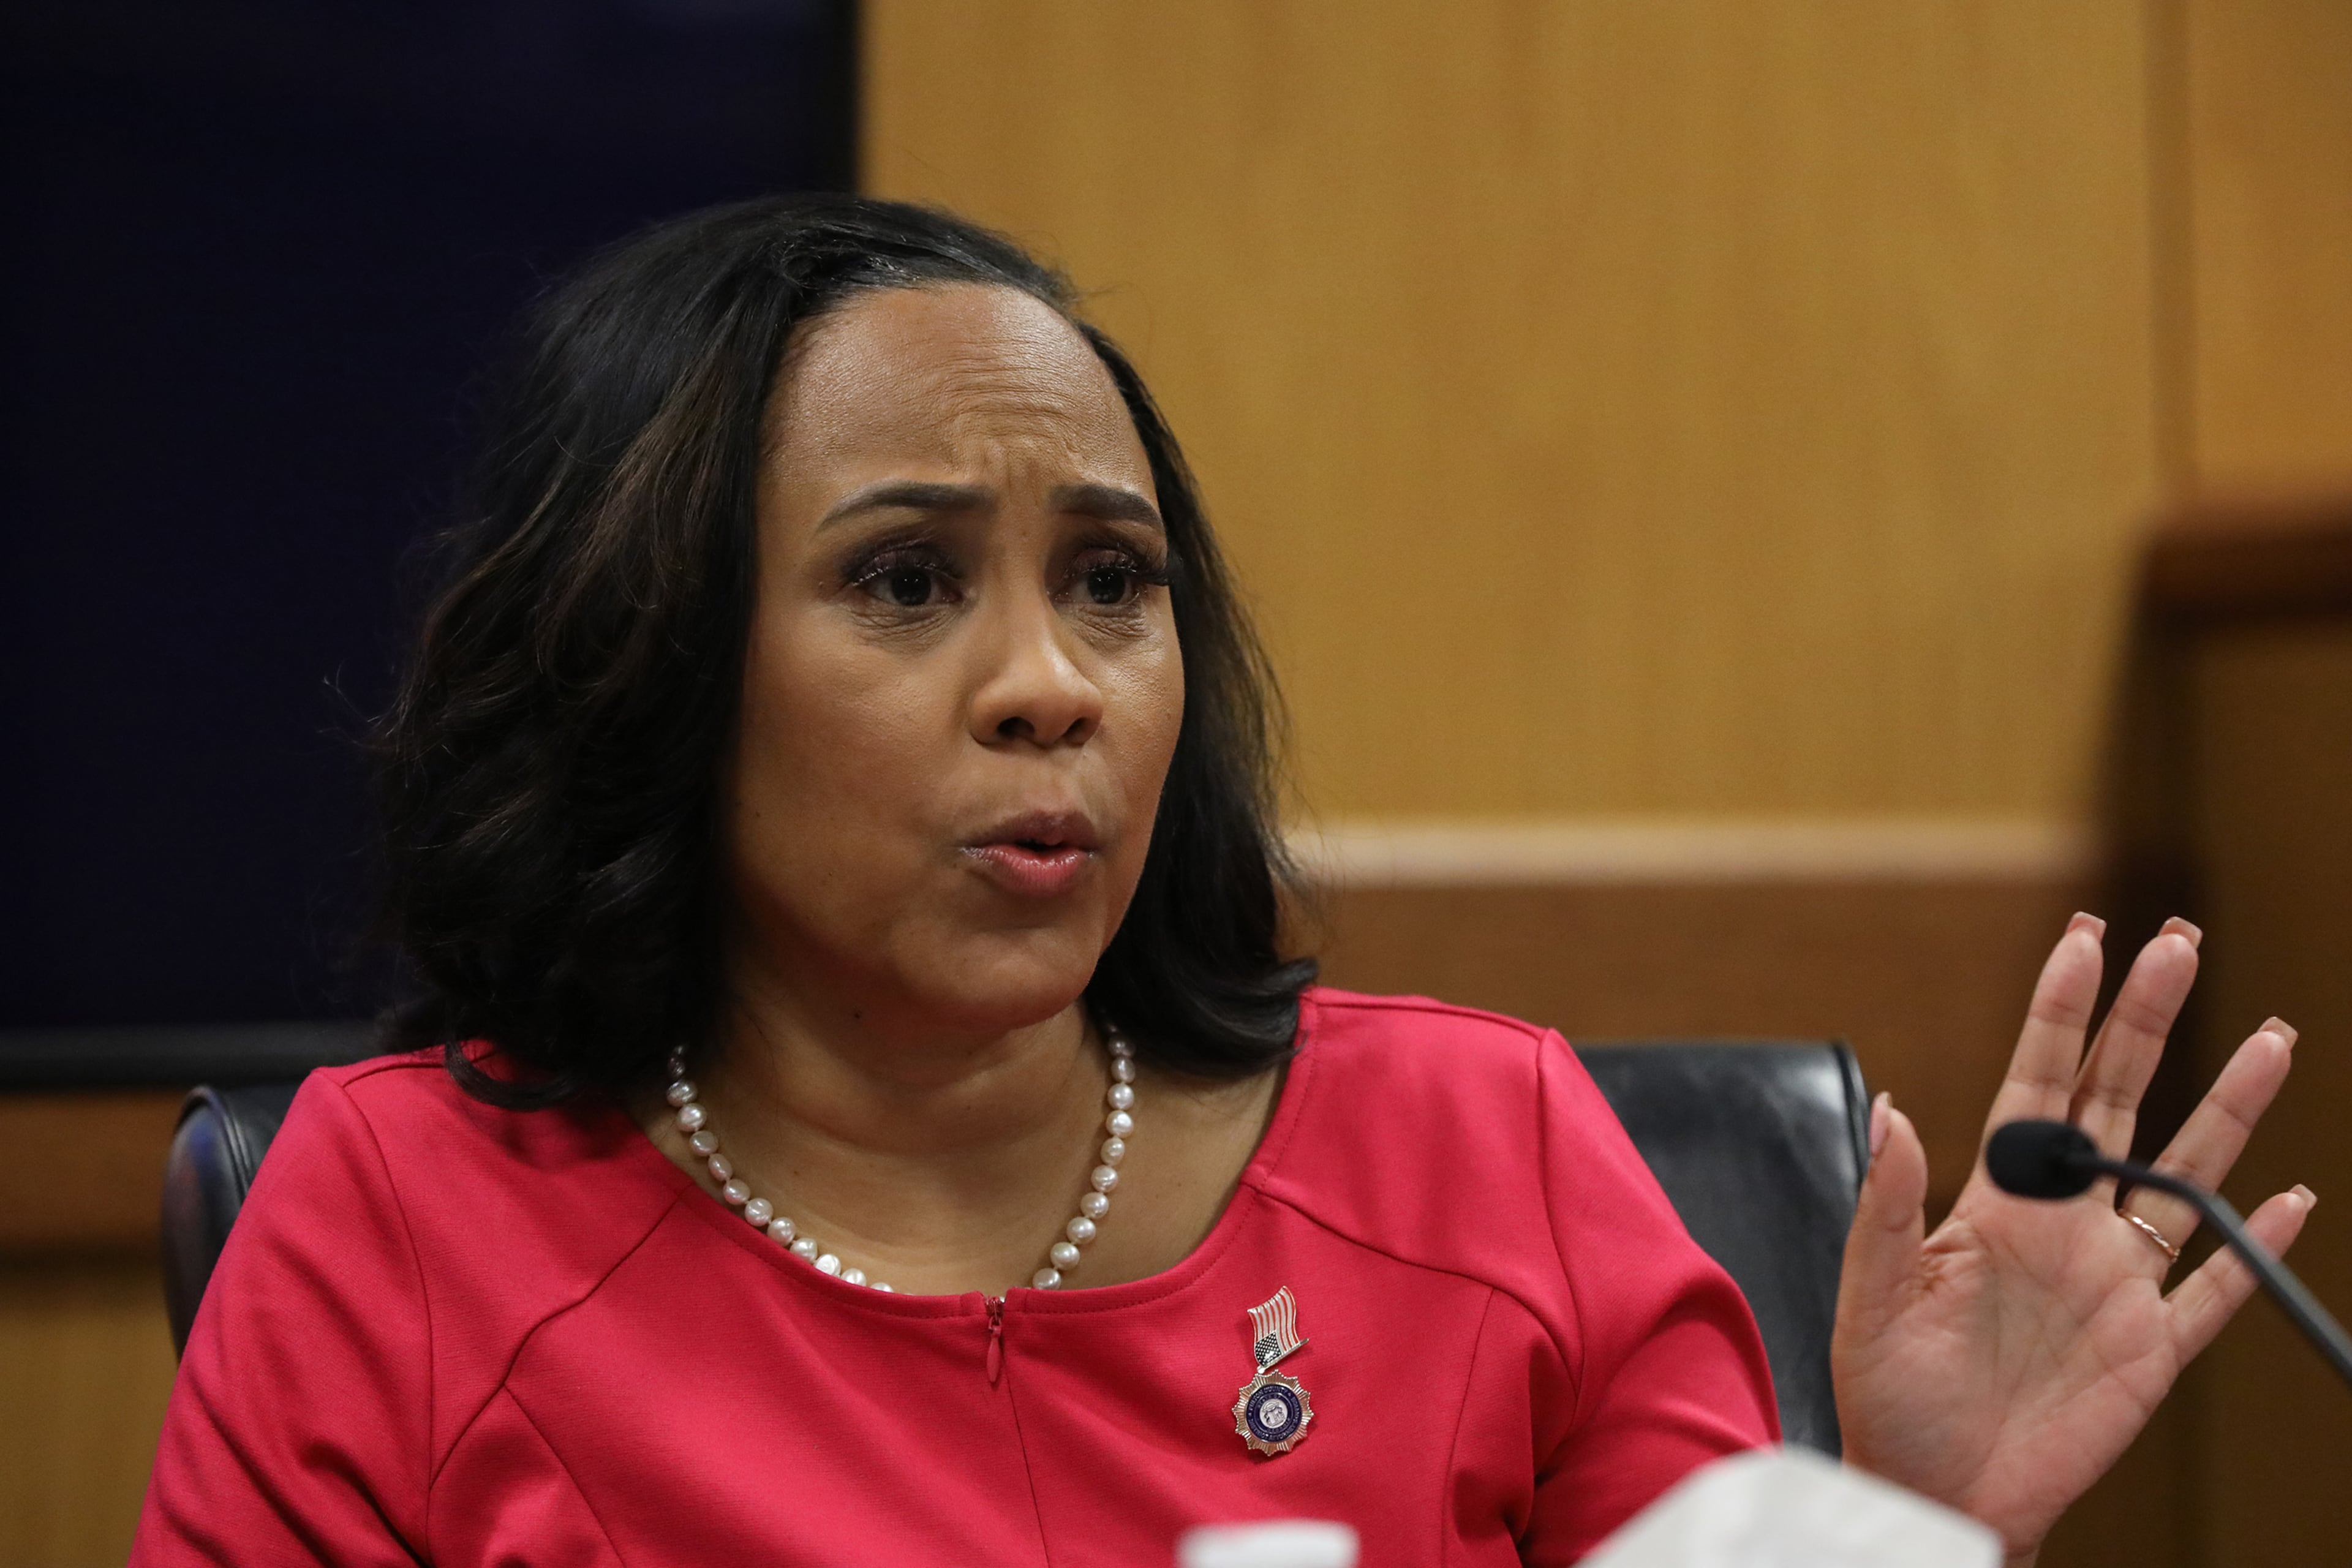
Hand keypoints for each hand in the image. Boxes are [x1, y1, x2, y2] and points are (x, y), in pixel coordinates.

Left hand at [1830, 914, 2315, 1564]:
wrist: (1931, 1486)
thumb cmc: (1888, 1393)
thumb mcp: (1871, 1296)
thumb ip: (1886, 1204)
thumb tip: (1892, 1111)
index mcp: (1996, 1201)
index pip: (2037, 1083)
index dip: (2061, 1012)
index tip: (2087, 939)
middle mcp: (2063, 1225)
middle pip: (2118, 1100)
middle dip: (2147, 1021)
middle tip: (2180, 945)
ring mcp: (2114, 1281)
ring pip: (2184, 1175)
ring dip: (2227, 1108)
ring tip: (2268, 1038)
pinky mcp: (2151, 1347)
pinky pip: (2216, 1287)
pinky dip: (2255, 1244)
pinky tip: (2288, 1196)